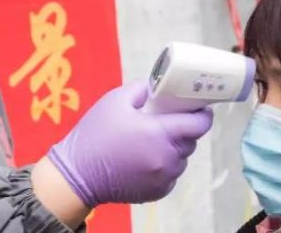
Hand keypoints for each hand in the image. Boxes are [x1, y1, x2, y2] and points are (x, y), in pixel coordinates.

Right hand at [47, 81, 213, 206]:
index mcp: (159, 133)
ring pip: (181, 159)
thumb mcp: (115, 100)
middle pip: (190, 141)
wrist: (77, 174)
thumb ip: (141, 89)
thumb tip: (157, 89)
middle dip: (183, 130)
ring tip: (151, 142)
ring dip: (173, 149)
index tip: (199, 108)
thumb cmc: (95, 135)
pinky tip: (145, 160)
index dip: (203, 114)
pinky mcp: (157, 192)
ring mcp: (163, 178)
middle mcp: (166, 158)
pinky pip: (171, 175)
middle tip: (166, 122)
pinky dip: (164, 167)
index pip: (198, 124)